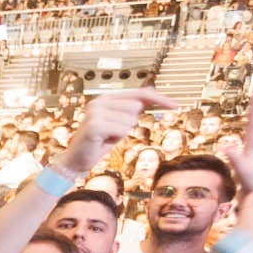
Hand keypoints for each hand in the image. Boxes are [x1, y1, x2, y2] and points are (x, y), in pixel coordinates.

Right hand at [56, 88, 176, 177]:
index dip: (159, 99)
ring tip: (107, 137)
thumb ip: (132, 109)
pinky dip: (116, 138)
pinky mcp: (95, 125)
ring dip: (122, 132)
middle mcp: (99, 101)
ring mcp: (95, 112)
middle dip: (129, 123)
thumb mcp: (119, 123)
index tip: (176, 106)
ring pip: (130, 120)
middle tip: (112, 132)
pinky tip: (103, 141)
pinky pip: (122, 130)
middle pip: (136, 108)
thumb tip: (153, 97)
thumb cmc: (99, 141)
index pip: (139, 93)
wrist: (76, 159)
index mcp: (106, 97)